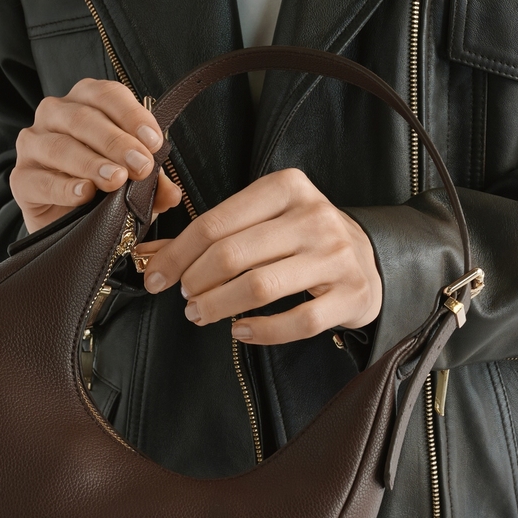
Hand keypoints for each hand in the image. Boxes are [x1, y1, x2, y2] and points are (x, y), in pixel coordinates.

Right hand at [10, 78, 181, 232]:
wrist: (65, 219)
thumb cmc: (102, 186)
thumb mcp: (133, 181)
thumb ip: (153, 183)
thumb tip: (172, 194)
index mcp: (85, 101)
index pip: (107, 95)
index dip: (132, 116)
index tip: (154, 142)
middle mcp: (54, 114)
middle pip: (83, 118)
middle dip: (116, 142)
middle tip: (140, 165)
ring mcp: (32, 144)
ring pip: (60, 146)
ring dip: (91, 163)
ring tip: (116, 180)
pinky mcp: (20, 178)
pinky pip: (40, 179)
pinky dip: (64, 187)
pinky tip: (85, 193)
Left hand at [133, 168, 381, 344]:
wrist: (369, 258)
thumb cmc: (302, 238)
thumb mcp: (262, 220)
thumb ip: (211, 234)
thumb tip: (148, 255)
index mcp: (287, 187)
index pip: (215, 222)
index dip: (177, 254)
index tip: (155, 278)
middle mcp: (314, 216)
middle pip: (233, 254)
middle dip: (196, 281)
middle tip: (184, 298)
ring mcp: (336, 255)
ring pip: (261, 287)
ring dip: (219, 306)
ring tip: (201, 314)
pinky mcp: (351, 294)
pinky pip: (298, 321)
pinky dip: (261, 331)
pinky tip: (240, 331)